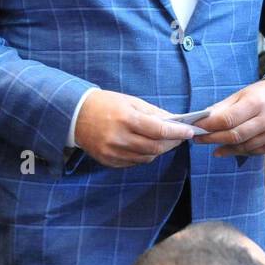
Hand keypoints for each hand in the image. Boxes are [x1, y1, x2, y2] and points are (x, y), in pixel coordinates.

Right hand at [73, 90, 194, 167]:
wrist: (75, 115)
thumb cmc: (105, 104)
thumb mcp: (130, 102)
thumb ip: (153, 112)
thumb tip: (174, 120)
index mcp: (126, 119)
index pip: (158, 130)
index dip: (177, 132)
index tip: (189, 132)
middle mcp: (119, 138)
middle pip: (155, 148)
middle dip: (172, 143)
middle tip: (181, 137)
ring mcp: (112, 152)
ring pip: (146, 158)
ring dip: (159, 151)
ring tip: (166, 141)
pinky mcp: (107, 161)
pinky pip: (133, 162)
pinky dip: (144, 156)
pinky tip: (147, 147)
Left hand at [194, 79, 264, 156]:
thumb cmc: (262, 95)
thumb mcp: (241, 94)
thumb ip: (222, 108)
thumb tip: (202, 119)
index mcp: (257, 103)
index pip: (229, 119)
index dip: (210, 126)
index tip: (197, 128)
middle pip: (235, 135)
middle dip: (213, 139)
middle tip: (199, 139)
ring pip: (244, 146)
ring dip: (225, 148)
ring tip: (212, 146)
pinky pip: (254, 152)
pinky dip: (239, 151)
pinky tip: (228, 149)